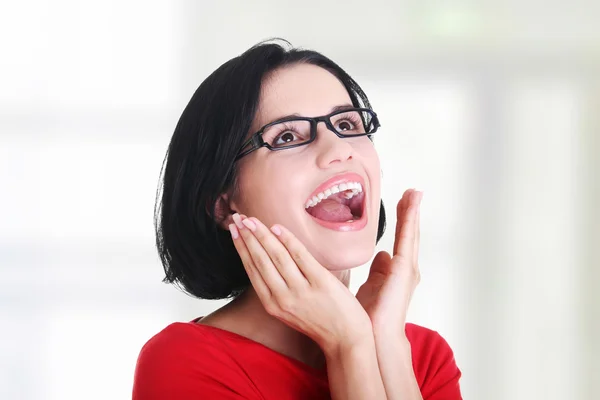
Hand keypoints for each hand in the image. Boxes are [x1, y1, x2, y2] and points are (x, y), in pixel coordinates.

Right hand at [229, 214, 372, 353]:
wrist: (346, 340)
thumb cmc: (319, 322)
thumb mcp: (289, 311)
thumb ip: (278, 289)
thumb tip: (268, 259)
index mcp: (272, 305)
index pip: (252, 270)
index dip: (241, 248)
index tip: (235, 231)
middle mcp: (283, 298)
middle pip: (260, 260)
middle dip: (247, 237)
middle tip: (238, 218)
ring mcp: (301, 290)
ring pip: (276, 256)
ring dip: (262, 235)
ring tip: (252, 220)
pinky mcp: (320, 283)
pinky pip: (300, 256)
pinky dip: (287, 240)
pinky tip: (277, 228)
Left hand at [355, 189, 422, 338]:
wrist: (376, 334)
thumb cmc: (372, 316)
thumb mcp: (372, 287)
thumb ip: (378, 271)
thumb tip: (381, 256)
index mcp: (398, 270)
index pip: (402, 239)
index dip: (403, 221)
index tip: (403, 203)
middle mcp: (406, 268)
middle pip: (409, 233)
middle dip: (411, 211)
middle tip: (413, 192)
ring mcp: (407, 268)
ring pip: (410, 233)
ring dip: (412, 211)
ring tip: (414, 193)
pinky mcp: (404, 268)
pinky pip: (406, 238)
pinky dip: (409, 220)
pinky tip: (410, 205)